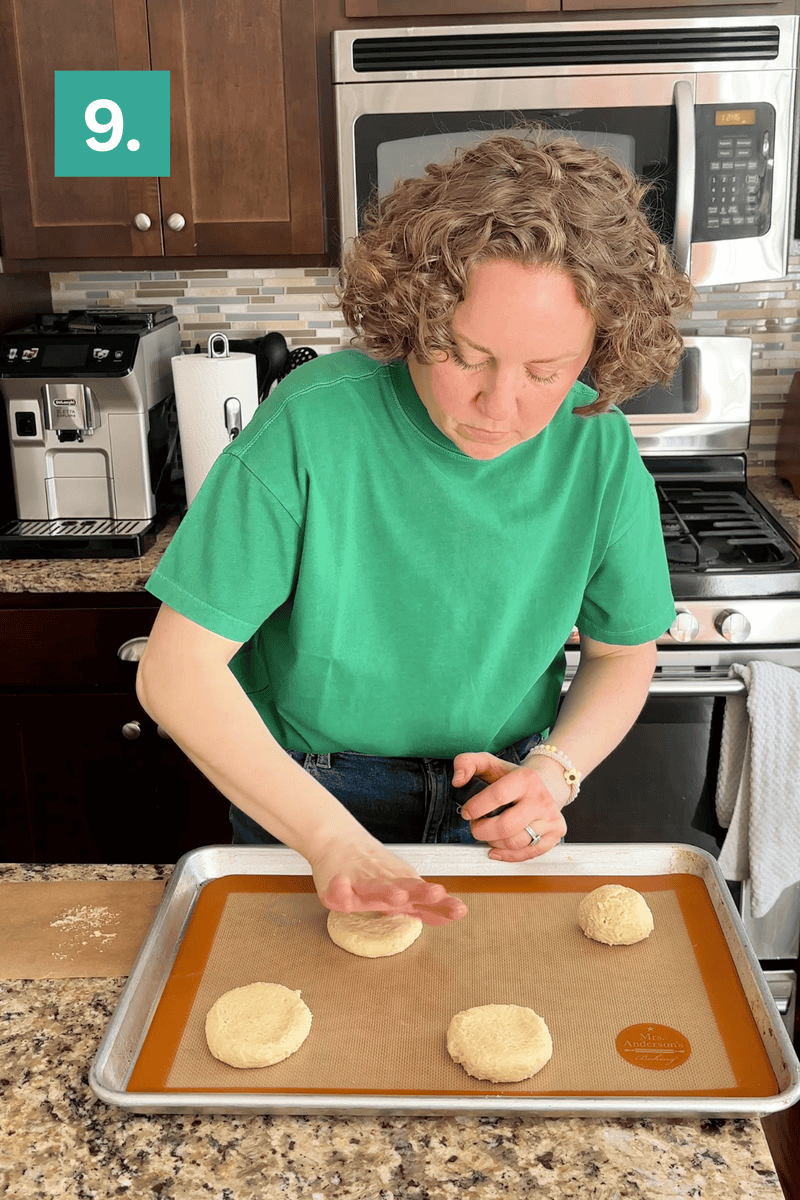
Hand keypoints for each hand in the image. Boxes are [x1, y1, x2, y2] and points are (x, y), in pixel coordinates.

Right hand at [311, 838, 467, 925]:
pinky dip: (340, 890)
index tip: (459, 909)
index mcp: (403, 888)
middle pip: (405, 889)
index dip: (441, 906)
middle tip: (437, 893)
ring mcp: (362, 881)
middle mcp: (385, 884)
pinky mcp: (338, 883)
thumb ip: (426, 906)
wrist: (338, 840)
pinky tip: (341, 890)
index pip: (425, 901)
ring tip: (397, 896)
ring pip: (375, 888)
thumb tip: (458, 911)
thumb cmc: (373, 870)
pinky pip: (338, 890)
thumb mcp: (403, 885)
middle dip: (421, 892)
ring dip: (386, 891)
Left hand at [453, 752, 566, 861]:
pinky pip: (529, 853)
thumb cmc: (515, 777)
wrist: (548, 782)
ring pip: (515, 842)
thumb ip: (466, 763)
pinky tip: (497, 848)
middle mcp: (541, 798)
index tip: (466, 812)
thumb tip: (458, 780)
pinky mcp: (555, 833)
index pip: (497, 796)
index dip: (476, 807)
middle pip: (506, 826)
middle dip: (482, 831)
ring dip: (494, 843)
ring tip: (488, 834)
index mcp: (525, 778)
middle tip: (475, 826)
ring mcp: (550, 817)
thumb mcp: (490, 762)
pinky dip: (508, 855)